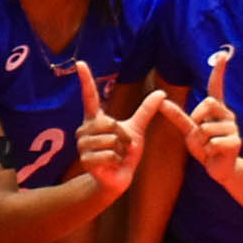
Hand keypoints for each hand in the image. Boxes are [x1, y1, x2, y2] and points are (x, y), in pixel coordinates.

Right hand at [72, 59, 160, 198]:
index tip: (80, 63)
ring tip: (117, 155)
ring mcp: (83, 145)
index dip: (86, 79)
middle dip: (124, 137)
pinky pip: (109, 154)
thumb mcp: (137, 129)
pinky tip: (113, 164)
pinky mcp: (85, 160)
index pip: (90, 95)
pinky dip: (117, 161)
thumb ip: (146, 111)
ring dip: (121, 150)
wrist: (117, 179)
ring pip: (110, 140)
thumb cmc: (124, 153)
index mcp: (96, 119)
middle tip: (122, 146)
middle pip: (111, 123)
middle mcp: (85, 129)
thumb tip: (162, 92)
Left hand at [156, 51, 241, 179]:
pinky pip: (212, 143)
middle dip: (196, 118)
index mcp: (216, 110)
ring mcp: (233, 128)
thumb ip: (178, 117)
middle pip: (207, 103)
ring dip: (200, 142)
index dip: (219, 71)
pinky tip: (214, 154)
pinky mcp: (236, 142)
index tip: (223, 54)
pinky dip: (207, 151)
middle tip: (199, 134)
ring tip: (208, 148)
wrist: (220, 169)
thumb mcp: (189, 131)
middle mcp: (227, 115)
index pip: (216, 87)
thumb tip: (161, 101)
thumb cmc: (205, 148)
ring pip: (206, 128)